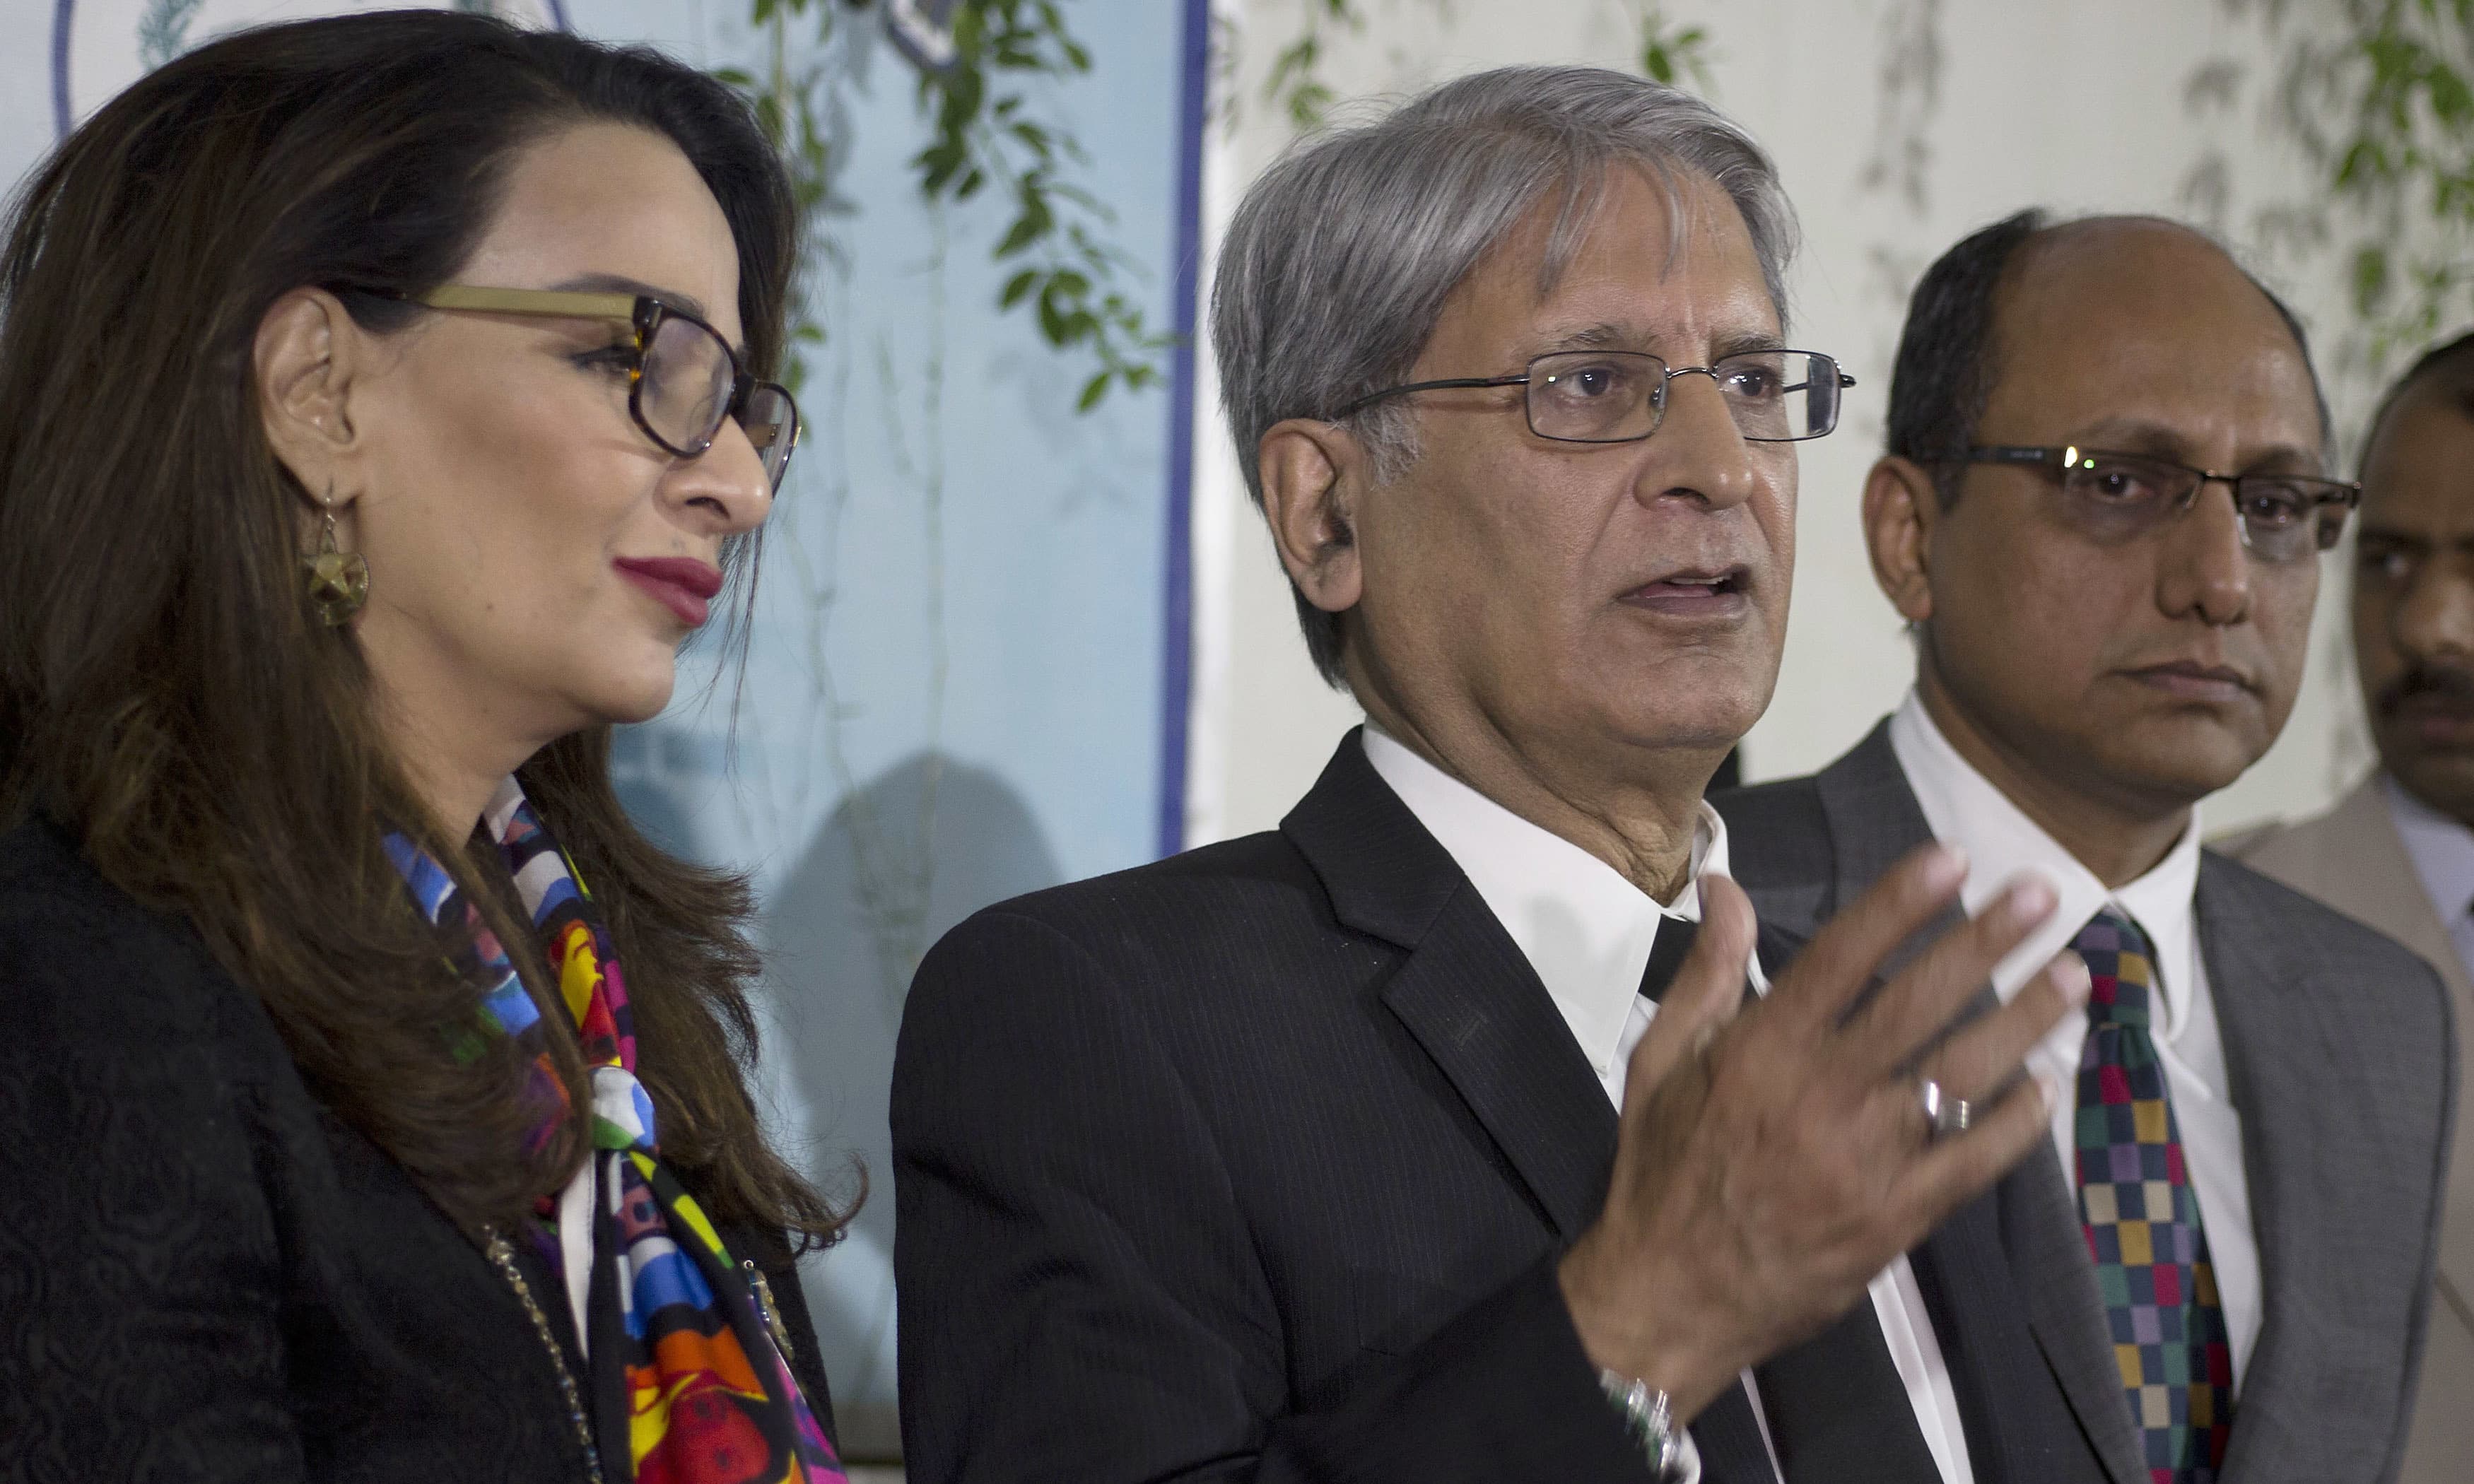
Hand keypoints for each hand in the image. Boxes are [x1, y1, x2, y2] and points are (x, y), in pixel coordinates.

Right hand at [1555, 843, 2089, 1420]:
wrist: (1670, 1294)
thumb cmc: (1662, 1169)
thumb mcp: (1660, 1061)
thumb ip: (1705, 973)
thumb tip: (1725, 887)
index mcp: (1762, 1050)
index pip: (1843, 957)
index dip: (1900, 903)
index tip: (1953, 859)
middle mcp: (1823, 1094)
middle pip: (1919, 1002)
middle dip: (1986, 941)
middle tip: (2044, 893)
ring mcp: (1868, 1159)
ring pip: (1961, 1073)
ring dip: (2024, 1020)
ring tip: (2074, 974)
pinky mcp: (1898, 1216)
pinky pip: (1974, 1160)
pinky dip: (2017, 1120)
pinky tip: (2049, 1082)